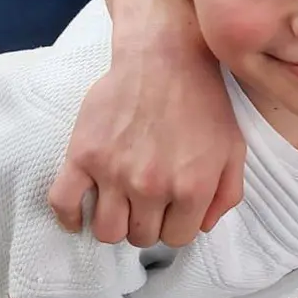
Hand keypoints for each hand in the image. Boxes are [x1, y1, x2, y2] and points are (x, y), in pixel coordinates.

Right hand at [48, 24, 244, 247]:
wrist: (165, 59)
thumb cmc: (203, 103)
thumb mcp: (234, 149)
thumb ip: (226, 194)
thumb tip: (204, 226)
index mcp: (192, 188)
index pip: (177, 238)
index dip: (176, 225)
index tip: (173, 209)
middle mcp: (152, 186)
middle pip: (141, 237)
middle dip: (148, 224)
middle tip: (149, 202)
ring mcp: (114, 172)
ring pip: (106, 231)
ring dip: (115, 224)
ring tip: (122, 205)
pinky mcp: (83, 155)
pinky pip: (64, 203)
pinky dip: (69, 217)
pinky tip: (81, 216)